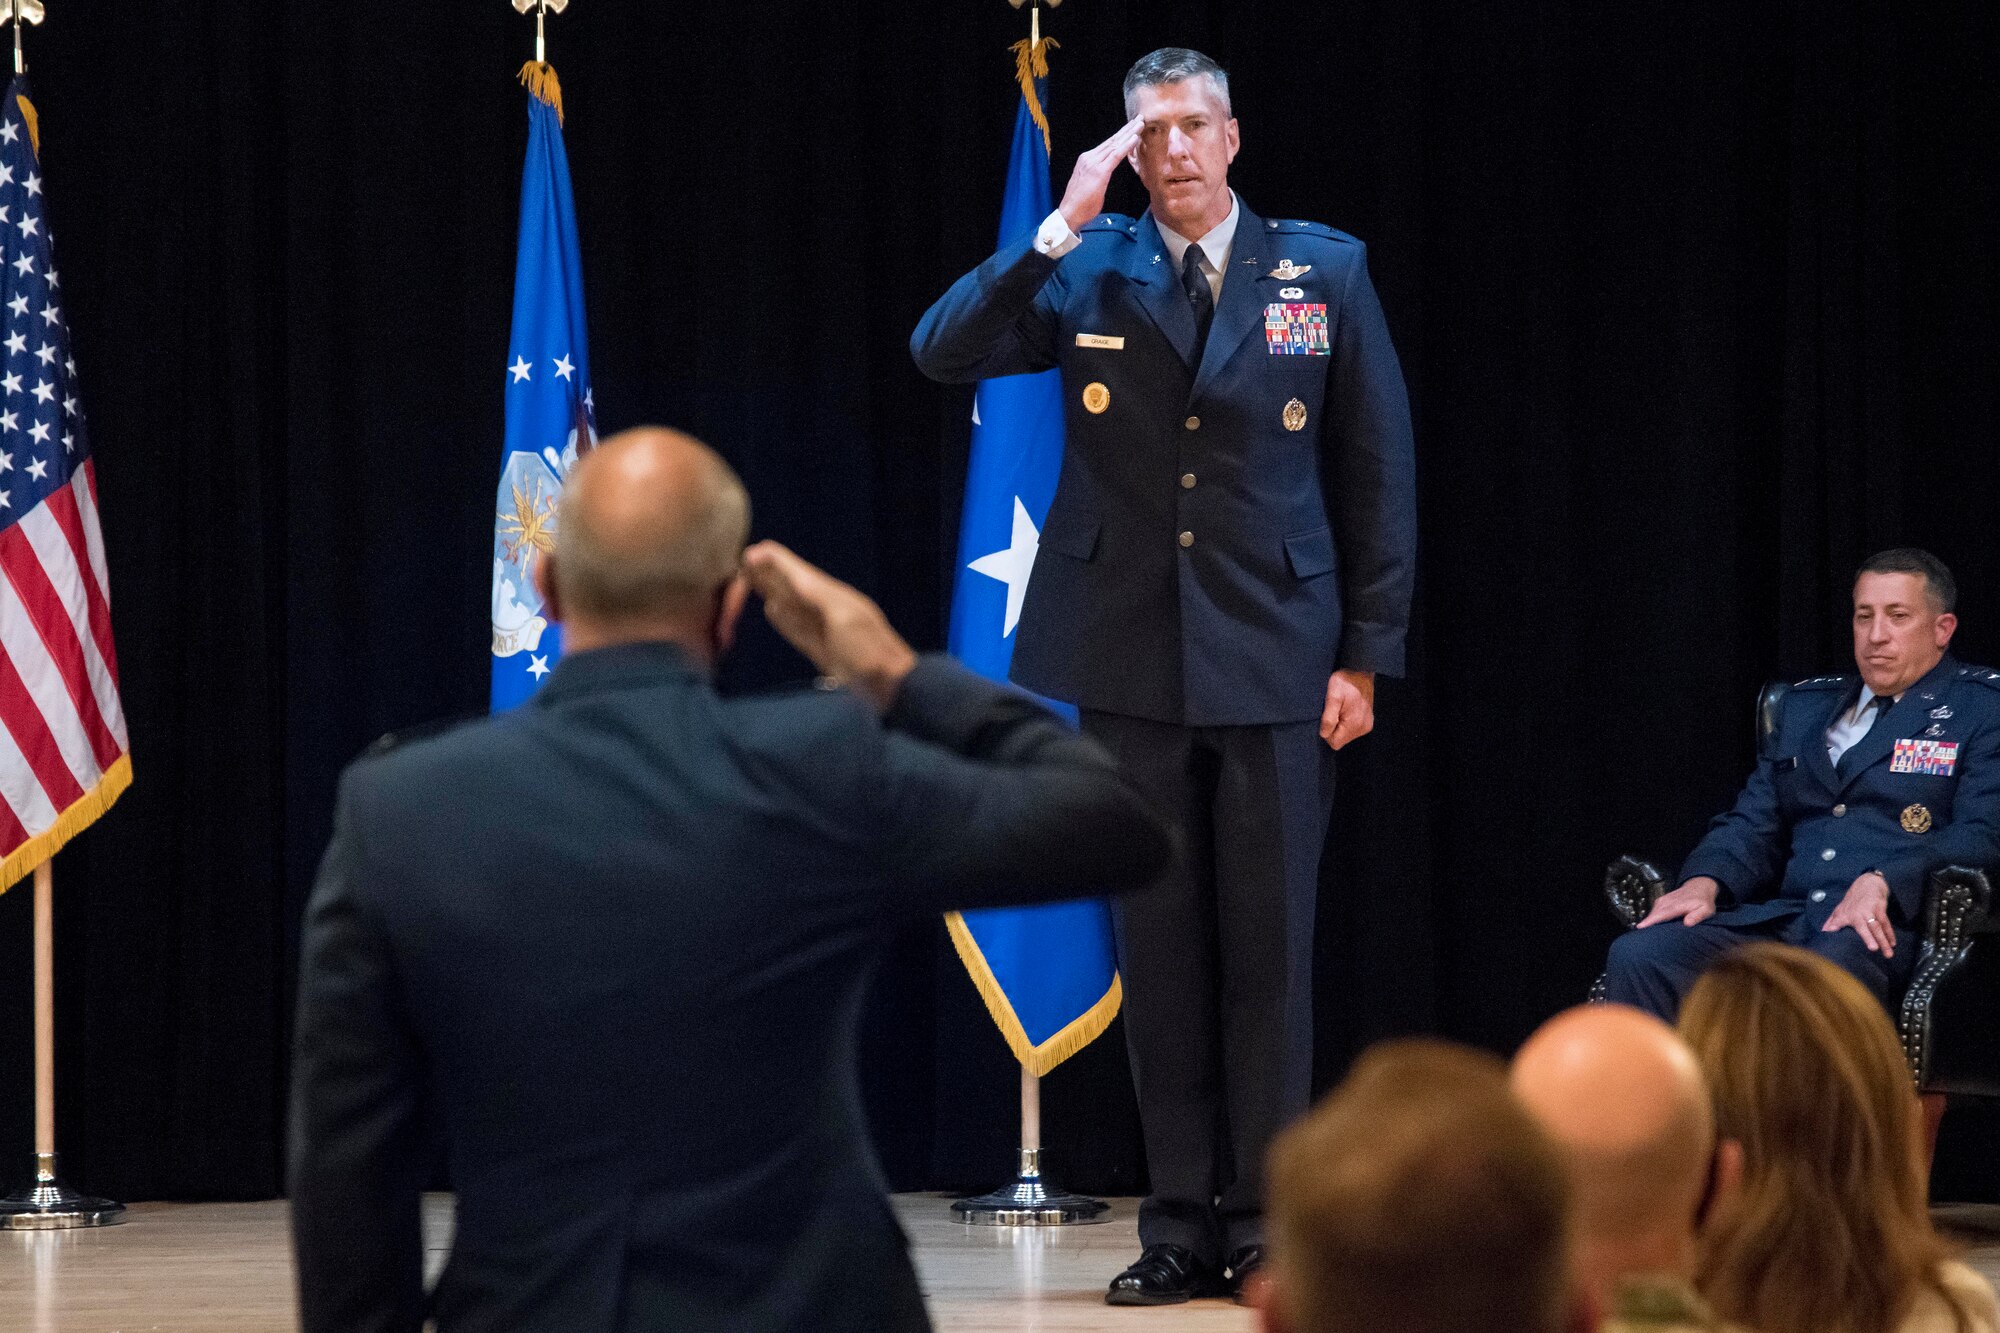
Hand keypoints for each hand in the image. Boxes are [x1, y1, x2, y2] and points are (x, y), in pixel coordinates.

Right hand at [741, 540, 916, 713]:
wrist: (890, 685)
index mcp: (834, 596)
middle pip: (792, 586)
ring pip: (791, 605)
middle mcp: (827, 608)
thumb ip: (819, 596)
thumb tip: (795, 579)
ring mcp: (824, 630)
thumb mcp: (844, 618)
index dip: (776, 561)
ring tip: (752, 580)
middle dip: (769, 573)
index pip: (799, 572)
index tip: (750, 553)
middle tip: (744, 561)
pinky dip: (783, 618)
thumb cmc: (868, 652)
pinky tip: (772, 610)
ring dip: (772, 591)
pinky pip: (797, 629)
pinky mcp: (821, 650)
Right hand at [1058, 116, 1144, 233]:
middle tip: (1139, 118)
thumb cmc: (1080, 205)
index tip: (1131, 127)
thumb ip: (1099, 175)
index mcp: (1086, 160)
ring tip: (1140, 124)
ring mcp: (1093, 163)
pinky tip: (1135, 138)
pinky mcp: (1099, 171)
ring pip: (1115, 144)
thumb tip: (1106, 174)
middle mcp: (1089, 158)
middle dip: (1127, 129)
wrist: (1069, 213)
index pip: (1107, 145)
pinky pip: (1116, 155)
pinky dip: (1126, 145)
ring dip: (1129, 133)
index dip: (1120, 135)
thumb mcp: (1091, 185)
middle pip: (1112, 140)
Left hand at [1319, 670, 1375, 750]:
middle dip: (1333, 729)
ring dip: (1339, 725)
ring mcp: (1367, 725)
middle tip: (1333, 711)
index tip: (1326, 717)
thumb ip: (1328, 717)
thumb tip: (1324, 734)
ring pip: (1345, 735)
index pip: (1335, 743)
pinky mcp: (1367, 721)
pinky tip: (1346, 710)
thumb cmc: (1345, 682)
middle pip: (1340, 740)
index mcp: (1354, 724)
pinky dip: (1346, 723)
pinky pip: (1352, 730)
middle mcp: (1363, 728)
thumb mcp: (1333, 696)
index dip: (1327, 733)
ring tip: (1340, 709)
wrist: (1360, 671)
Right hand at [1637, 876, 1719, 927]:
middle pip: (1654, 913)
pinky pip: (1653, 909)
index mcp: (1678, 905)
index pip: (1663, 913)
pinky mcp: (1662, 901)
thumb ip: (1698, 915)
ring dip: (1648, 920)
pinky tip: (1649, 924)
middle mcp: (1668, 902)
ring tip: (1643, 931)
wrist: (1699, 886)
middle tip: (1640, 934)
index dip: (1652, 920)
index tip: (1642, 926)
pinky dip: (1650, 916)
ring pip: (1653, 911)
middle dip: (1646, 922)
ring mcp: (1664, 900)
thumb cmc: (1703, 901)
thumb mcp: (1706, 909)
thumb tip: (1687, 923)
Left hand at [1823, 872, 1895, 956]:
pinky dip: (1890, 933)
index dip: (1833, 925)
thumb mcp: (1840, 908)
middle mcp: (1858, 914)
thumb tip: (1824, 931)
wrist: (1868, 884)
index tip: (1827, 932)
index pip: (1838, 921)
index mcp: (1846, 914)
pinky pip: (1886, 923)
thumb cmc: (1853, 900)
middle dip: (1868, 938)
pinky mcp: (1880, 909)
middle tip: (1873, 949)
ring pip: (1877, 928)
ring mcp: (1870, 911)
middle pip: (1864, 928)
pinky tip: (1893, 943)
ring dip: (1883, 940)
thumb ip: (1833, 921)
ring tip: (1888, 954)